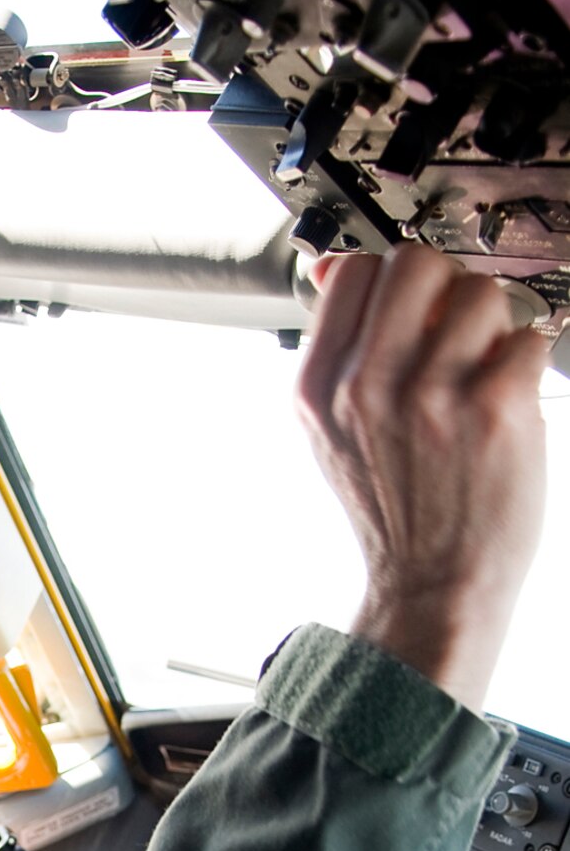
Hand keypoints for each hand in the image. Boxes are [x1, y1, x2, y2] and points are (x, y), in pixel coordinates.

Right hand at [295, 246, 548, 710]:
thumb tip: (331, 268)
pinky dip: (529, 363)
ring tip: (483, 376)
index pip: (353, 272)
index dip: (391, 282)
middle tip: (453, 336)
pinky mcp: (494, 407)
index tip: (411, 312)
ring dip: (493, 327)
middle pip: (416, 264)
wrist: (435, 586)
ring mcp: (431, 395)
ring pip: (480, 293)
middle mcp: (368, 385)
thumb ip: (336, 350)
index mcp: (320, 388)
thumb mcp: (335, 433)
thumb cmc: (395, 511)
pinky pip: (529, 337)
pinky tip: (509, 402)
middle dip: (444, 290)